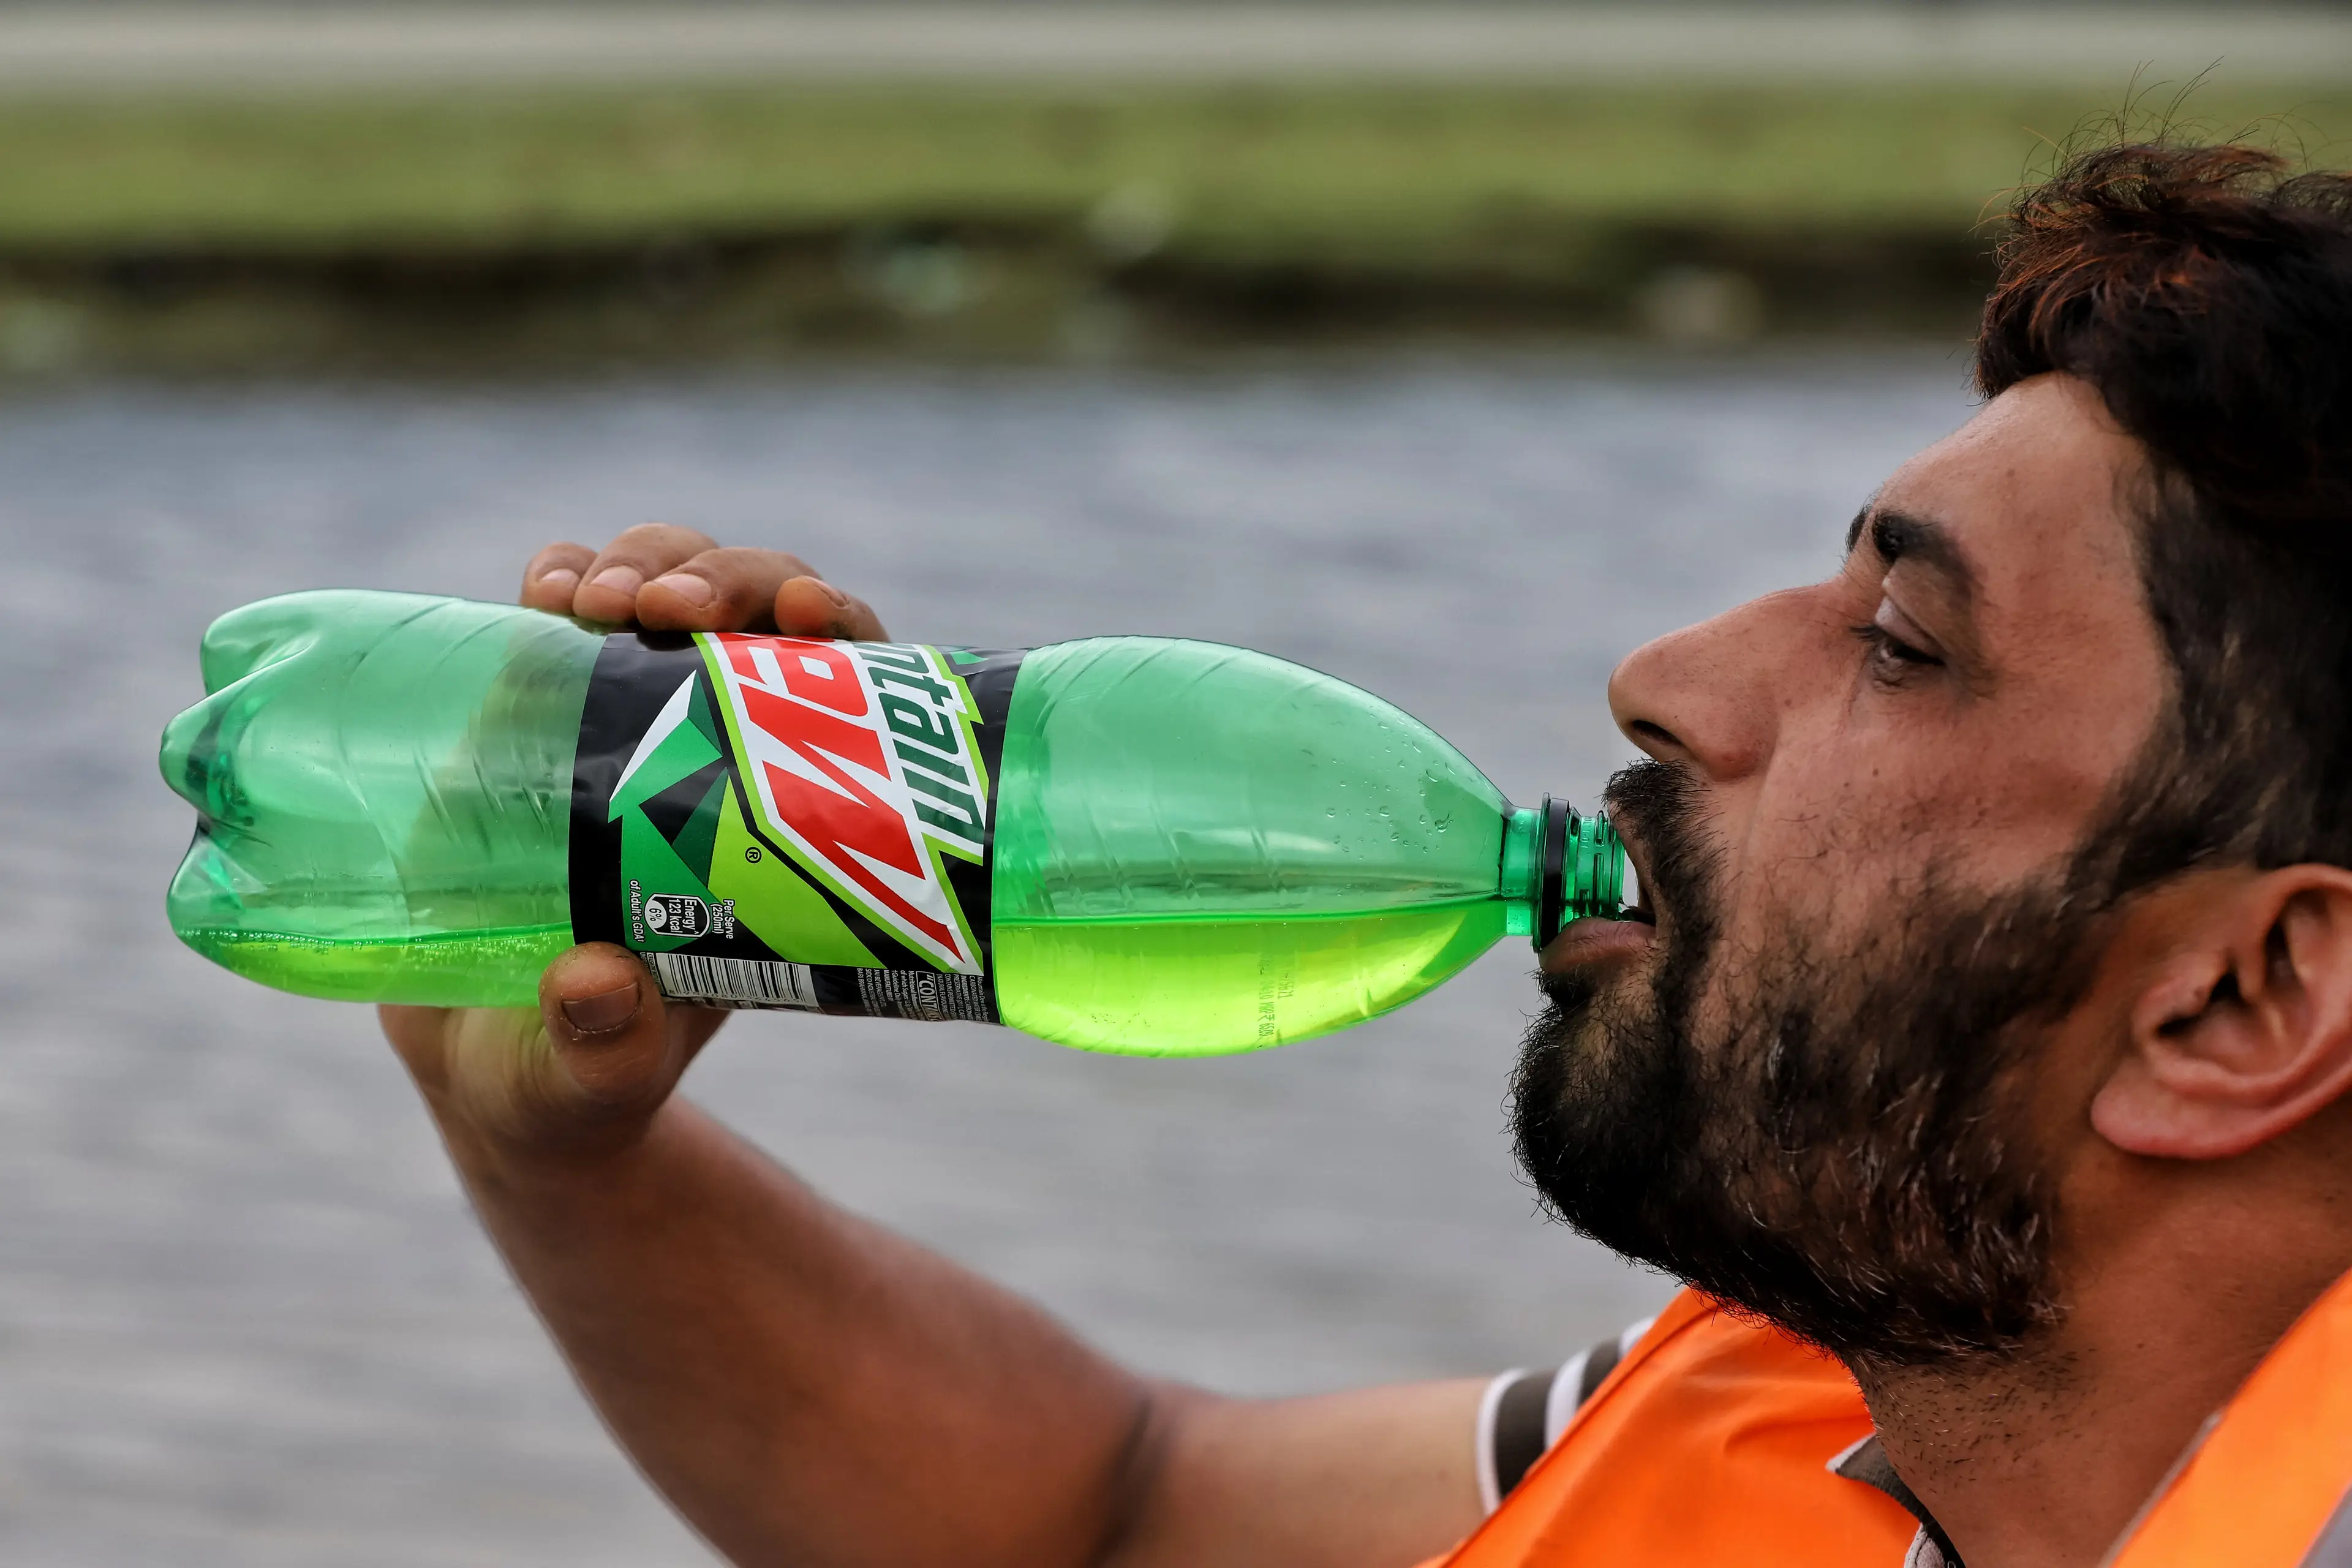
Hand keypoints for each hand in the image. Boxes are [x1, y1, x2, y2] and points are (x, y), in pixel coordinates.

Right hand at [385, 525, 886, 1159]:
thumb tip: (597, 986)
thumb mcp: (594, 1078)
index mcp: (777, 827)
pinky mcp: (543, 709)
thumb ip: (603, 1050)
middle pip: (761, 615)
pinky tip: (545, 590)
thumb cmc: (575, 1081)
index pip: (846, 694)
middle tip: (668, 614)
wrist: (493, 1073)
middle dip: (726, 583)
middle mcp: (717, 752)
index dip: (841, 632)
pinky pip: (565, 611)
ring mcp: (629, 718)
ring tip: (596, 600)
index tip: (805, 616)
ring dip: (647, 566)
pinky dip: (562, 576)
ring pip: (669, 589)